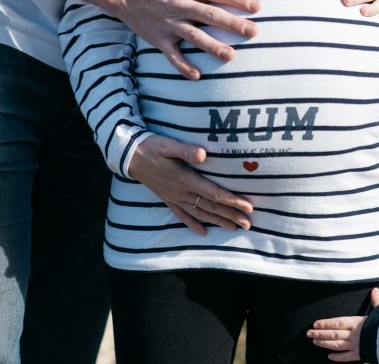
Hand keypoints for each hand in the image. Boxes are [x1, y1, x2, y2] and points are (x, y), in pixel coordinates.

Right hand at [116, 0, 260, 79]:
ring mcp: (170, 24)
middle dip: (232, 24)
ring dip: (212, 46)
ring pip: (194, 36)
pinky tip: (197, 76)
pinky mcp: (160, 39)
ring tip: (231, 56)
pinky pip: (172, 55)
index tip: (257, 6)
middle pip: (210, 15)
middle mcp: (181, 6)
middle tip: (254, 32)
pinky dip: (183, 66)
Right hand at [127, 134, 253, 235]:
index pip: (214, 193)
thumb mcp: (167, 145)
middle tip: (249, 223)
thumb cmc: (151, 147)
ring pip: (200, 213)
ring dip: (218, 221)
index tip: (248, 206)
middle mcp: (182, 192)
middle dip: (231, 215)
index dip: (232, 201)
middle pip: (211, 207)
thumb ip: (185, 150)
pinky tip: (203, 233)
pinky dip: (193, 224)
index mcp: (185, 179)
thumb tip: (203, 154)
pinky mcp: (168, 199)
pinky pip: (182, 215)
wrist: (129, 157)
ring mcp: (174, 198)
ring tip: (234, 228)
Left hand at [306, 288, 378, 361]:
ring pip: (336, 345)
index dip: (325, 323)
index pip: (336, 322)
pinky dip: (337, 358)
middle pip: (333, 334)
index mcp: (357, 322)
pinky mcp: (361, 355)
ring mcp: (356, 345)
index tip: (315, 324)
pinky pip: (346, 358)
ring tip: (315, 343)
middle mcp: (354, 334)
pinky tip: (329, 357)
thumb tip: (375, 289)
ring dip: (324, 344)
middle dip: (319, 334)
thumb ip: (376, 300)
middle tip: (308, 334)